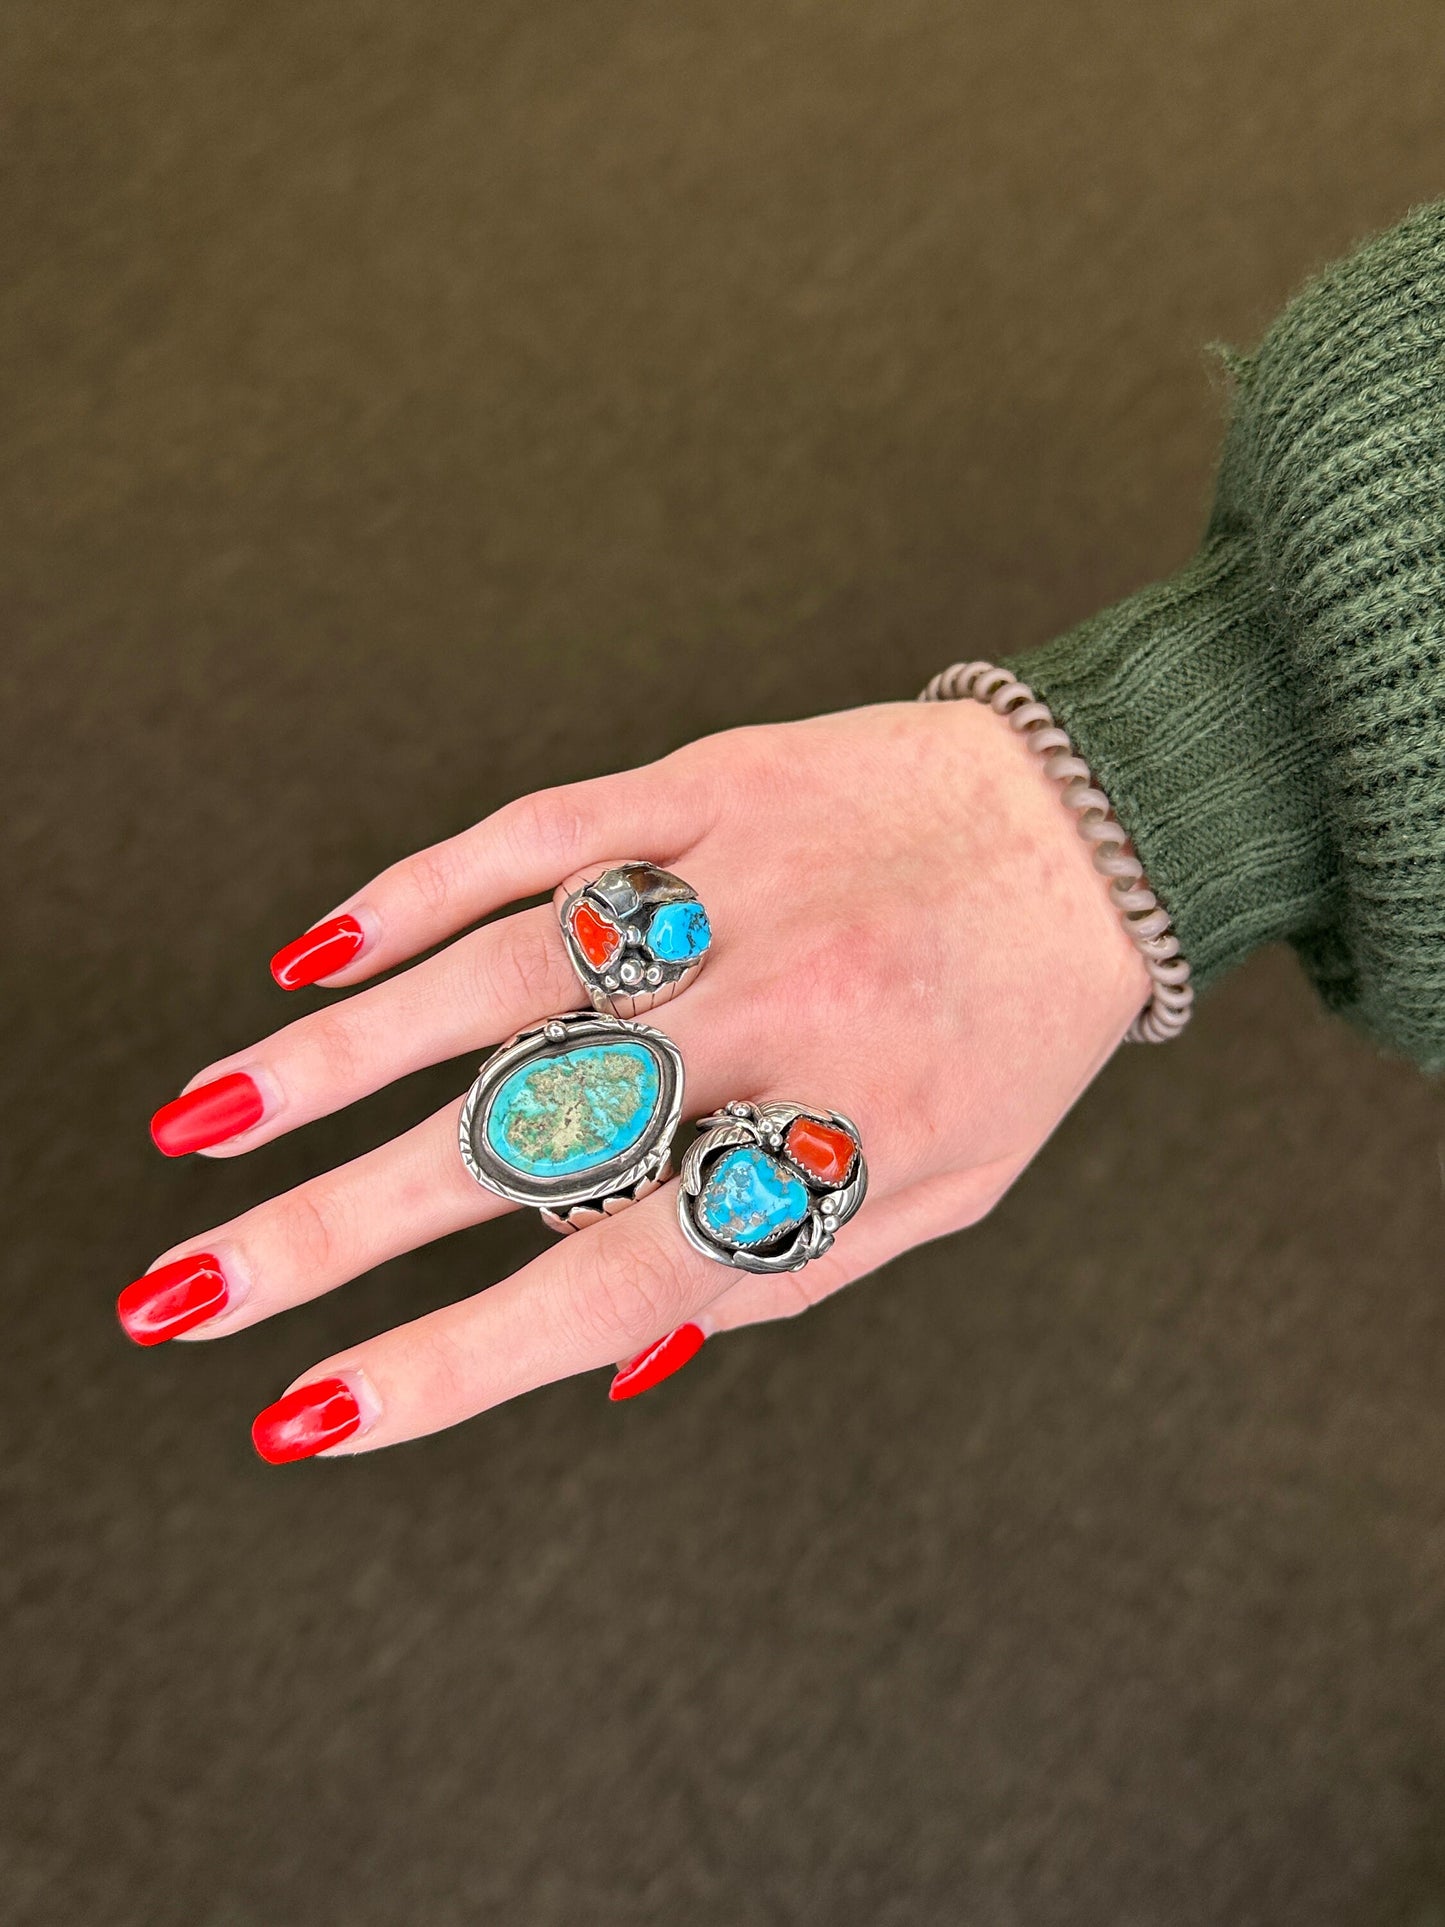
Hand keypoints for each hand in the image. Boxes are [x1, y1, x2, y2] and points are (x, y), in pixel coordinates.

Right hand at [122, 700, 1148, 1457]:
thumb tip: (593, 1353)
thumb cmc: (1006, 1037)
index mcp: (834, 1142)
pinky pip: (544, 837)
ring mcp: (730, 889)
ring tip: (204, 1128)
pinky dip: (421, 894)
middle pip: (515, 1139)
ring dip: (336, 1060)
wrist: (1097, 827)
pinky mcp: (710, 781)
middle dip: (332, 1232)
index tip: (308, 1416)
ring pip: (496, 980)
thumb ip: (770, 1265)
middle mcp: (771, 1020)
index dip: (450, 1360)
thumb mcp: (931, 1192)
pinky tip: (320, 956)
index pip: (604, 1277)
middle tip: (183, 1298)